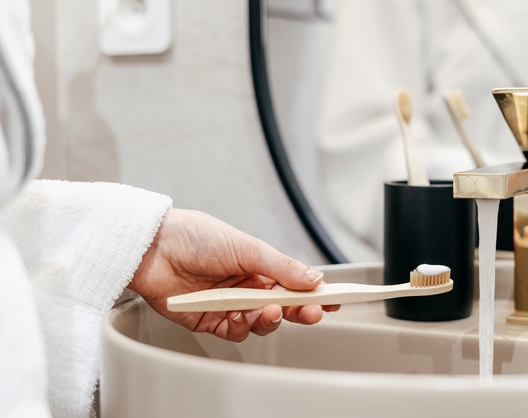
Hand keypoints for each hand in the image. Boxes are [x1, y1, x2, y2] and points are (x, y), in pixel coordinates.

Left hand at [128, 208, 338, 341]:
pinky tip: (237, 315)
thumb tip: (313, 278)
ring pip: (260, 323)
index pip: (294, 282)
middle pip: (282, 306)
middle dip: (299, 310)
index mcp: (259, 265)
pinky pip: (233, 332)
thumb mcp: (247, 247)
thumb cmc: (195, 236)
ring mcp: (229, 304)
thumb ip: (281, 266)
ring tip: (266, 309)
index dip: (314, 292)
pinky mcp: (209, 320)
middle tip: (311, 312)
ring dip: (268, 319)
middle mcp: (246, 286)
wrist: (152, 246)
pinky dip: (239, 327)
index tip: (335, 299)